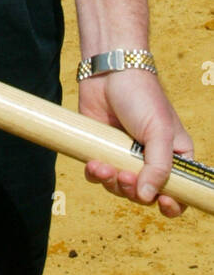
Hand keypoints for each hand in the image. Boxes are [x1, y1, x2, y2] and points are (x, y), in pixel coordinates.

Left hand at [78, 69, 193, 217]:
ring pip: (120, 188)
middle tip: (125, 176)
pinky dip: (95, 174)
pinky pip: (99, 175)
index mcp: (174, 156)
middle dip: (134, 191)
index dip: (173, 204)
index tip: (164, 203)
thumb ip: (158, 166)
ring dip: (112, 184)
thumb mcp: (160, 131)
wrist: (108, 70)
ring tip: (104, 167)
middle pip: (145, 195)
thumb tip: (147, 198)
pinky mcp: (102, 149)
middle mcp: (150, 160)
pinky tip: (94, 164)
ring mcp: (124, 156)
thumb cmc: (142, 96)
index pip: (180, 191)